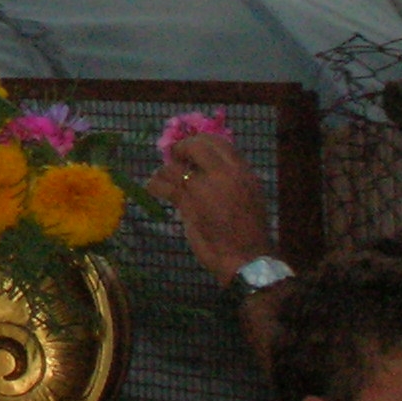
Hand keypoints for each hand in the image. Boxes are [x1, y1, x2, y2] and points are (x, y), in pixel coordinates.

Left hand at [145, 133, 272, 285]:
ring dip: (164, 171)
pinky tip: (153, 189)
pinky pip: (164, 186)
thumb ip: (230, 177)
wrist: (246, 257)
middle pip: (196, 146)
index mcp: (243, 172)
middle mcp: (224, 174)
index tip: (192, 150)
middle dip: (181, 149)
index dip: (202, 142)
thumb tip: (205, 164)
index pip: (220, 142)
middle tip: (175, 158)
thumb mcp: (248, 196)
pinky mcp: (187, 202)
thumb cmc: (248, 231)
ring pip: (174, 167)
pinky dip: (154, 185)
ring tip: (162, 178)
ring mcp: (204, 187)